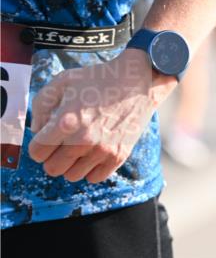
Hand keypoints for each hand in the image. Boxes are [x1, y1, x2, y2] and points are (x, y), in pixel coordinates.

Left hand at [28, 48, 175, 183]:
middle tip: (62, 143)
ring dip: (71, 163)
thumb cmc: (97, 79)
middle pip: (52, 168)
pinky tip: (93, 152)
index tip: (47, 137)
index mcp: (66, 121)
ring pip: (72, 176)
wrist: (137, 81)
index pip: (37, 152)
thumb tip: (37, 131)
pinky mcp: (118, 156)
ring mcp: (102, 150)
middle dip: (52, 157)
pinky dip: (90, 168)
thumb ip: (41, 106)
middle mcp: (83, 140)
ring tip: (79, 146)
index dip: (38, 145)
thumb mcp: (62, 81)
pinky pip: (94, 178)